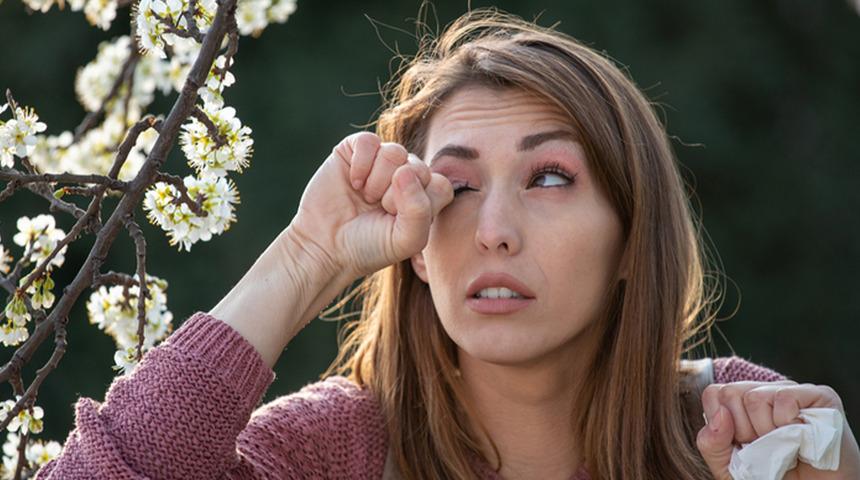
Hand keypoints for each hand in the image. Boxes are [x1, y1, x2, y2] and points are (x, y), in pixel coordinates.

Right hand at [288, 131, 453, 280]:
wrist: (326, 245)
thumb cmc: (369, 246)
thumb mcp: (405, 240)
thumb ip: (420, 211)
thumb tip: (405, 170)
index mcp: (424, 197)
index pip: (440, 186)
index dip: (419, 203)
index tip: (398, 221)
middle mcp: (406, 175)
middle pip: (418, 167)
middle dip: (395, 194)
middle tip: (378, 210)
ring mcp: (381, 161)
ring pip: (395, 152)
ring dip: (377, 180)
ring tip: (366, 197)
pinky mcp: (356, 151)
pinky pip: (369, 141)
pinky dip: (361, 164)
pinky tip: (353, 182)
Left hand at [696, 381, 859, 478]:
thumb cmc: (772, 478)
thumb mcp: (730, 467)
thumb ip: (712, 444)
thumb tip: (721, 414)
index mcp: (742, 404)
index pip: (714, 393)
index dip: (721, 424)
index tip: (741, 445)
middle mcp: (765, 392)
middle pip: (731, 392)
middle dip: (743, 431)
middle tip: (766, 448)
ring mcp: (792, 391)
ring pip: (755, 397)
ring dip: (767, 433)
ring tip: (784, 446)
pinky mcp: (819, 395)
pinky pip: (784, 399)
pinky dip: (788, 424)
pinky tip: (800, 438)